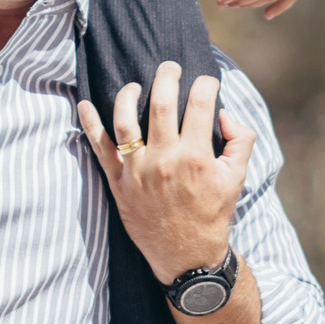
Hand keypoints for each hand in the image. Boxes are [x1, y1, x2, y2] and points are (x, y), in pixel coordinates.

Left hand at [77, 61, 255, 282]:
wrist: (187, 256)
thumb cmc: (213, 213)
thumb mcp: (237, 178)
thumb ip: (241, 140)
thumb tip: (223, 112)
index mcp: (196, 157)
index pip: (199, 104)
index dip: (205, 84)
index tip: (207, 82)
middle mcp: (164, 160)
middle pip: (160, 103)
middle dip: (166, 76)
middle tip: (170, 67)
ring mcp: (137, 171)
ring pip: (125, 120)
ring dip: (129, 95)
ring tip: (136, 86)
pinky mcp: (118, 183)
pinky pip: (99, 149)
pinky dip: (89, 124)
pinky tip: (84, 104)